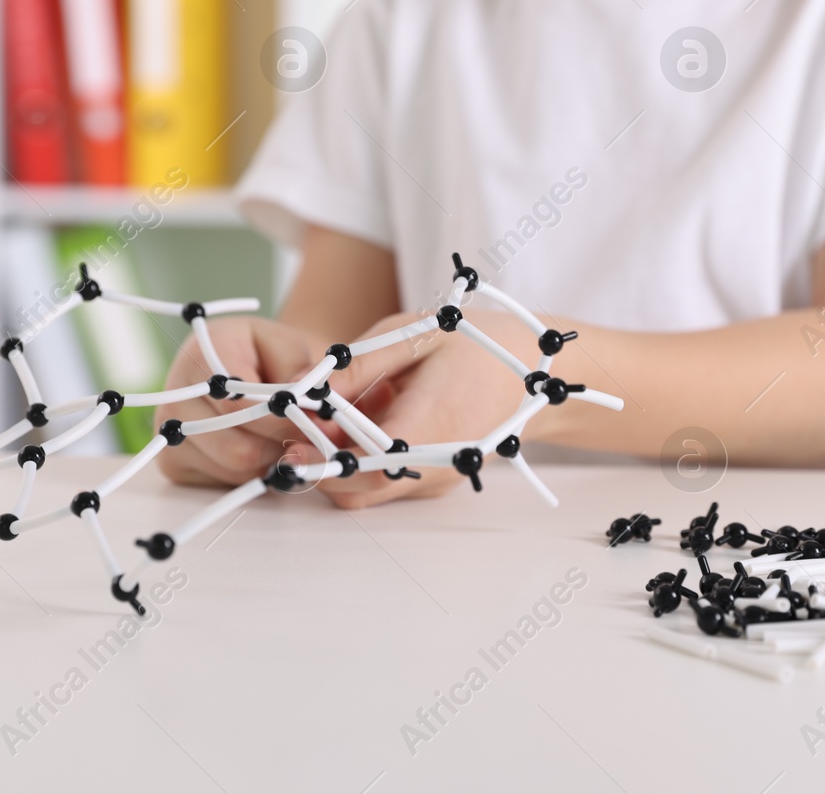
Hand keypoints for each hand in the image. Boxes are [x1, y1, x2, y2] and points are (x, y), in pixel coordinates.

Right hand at [156, 316, 323, 486]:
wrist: (243, 363)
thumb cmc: (268, 355)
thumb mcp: (290, 348)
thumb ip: (305, 375)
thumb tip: (314, 409)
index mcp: (204, 353)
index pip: (241, 405)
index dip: (282, 421)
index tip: (314, 424)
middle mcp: (176, 391)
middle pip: (239, 447)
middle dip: (282, 445)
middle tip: (310, 438)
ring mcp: (170, 430)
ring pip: (237, 468)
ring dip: (271, 460)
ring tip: (285, 437)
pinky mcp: (173, 459)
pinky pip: (225, 480)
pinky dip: (254, 471)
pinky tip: (261, 446)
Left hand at [317, 308, 537, 508]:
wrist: (532, 367)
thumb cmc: (473, 342)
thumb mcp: (411, 335)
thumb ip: (354, 365)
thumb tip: (299, 387)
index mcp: (431, 425)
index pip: (362, 468)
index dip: (320, 459)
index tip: (292, 435)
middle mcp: (437, 463)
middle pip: (359, 490)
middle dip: (324, 460)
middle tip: (308, 422)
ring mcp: (440, 476)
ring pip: (371, 489)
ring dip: (346, 459)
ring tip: (353, 409)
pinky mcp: (440, 479)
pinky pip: (391, 482)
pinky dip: (370, 458)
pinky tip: (381, 417)